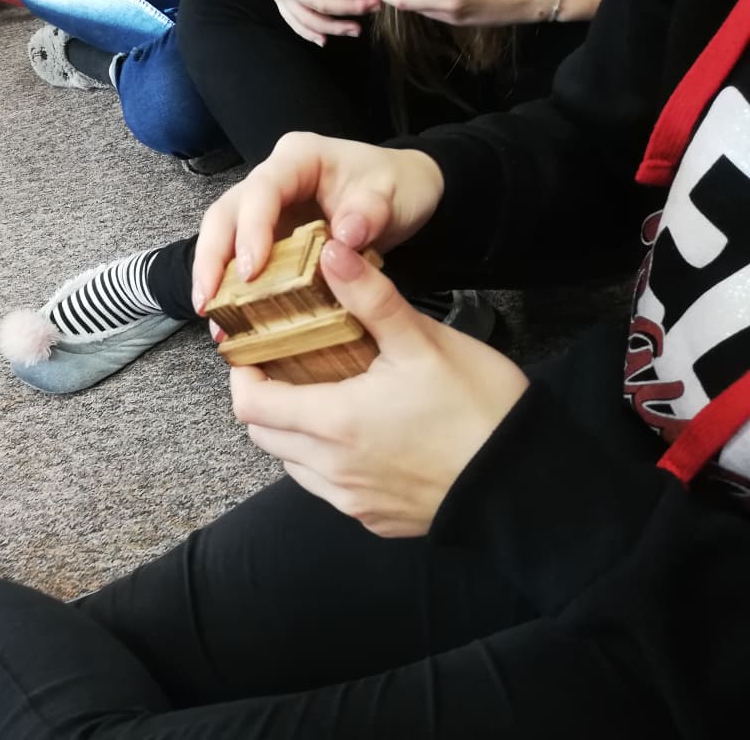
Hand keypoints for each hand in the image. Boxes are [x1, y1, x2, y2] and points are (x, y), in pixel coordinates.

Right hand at [191, 131, 442, 312]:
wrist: (405, 190)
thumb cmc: (397, 185)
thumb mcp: (395, 195)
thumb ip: (372, 212)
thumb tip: (343, 240)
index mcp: (299, 159)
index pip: (262, 190)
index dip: (251, 230)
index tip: (250, 271)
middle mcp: (273, 179)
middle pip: (226, 213)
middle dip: (211, 258)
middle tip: (208, 303)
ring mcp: (266, 208)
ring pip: (222, 235)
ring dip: (211, 277)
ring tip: (213, 319)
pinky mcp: (267, 235)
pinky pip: (238, 258)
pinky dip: (230, 289)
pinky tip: (230, 322)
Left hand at [231, 240, 527, 536]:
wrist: (528, 482)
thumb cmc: (480, 409)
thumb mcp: (423, 343)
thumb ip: (370, 298)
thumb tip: (333, 252)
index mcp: (335, 422)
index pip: (251, 405)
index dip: (243, 376)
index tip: (253, 351)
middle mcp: (333, 470)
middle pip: (264, 436)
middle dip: (264, 400)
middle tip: (286, 367)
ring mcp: (353, 500)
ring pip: (292, 465)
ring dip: (293, 433)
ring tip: (325, 396)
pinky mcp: (375, 519)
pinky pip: (328, 490)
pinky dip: (326, 462)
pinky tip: (359, 436)